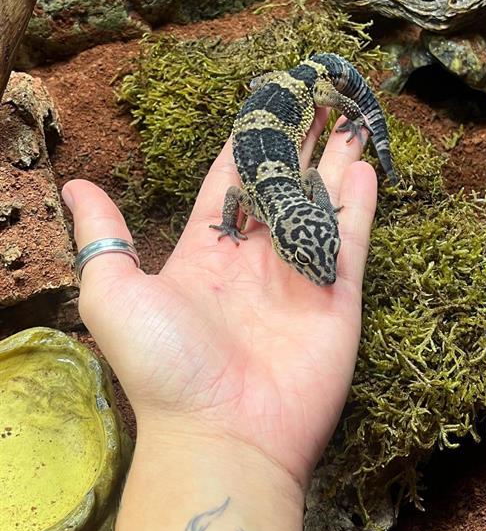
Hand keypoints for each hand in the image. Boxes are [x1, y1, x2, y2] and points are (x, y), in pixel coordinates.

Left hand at [62, 108, 376, 494]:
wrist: (222, 437)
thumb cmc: (163, 368)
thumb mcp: (114, 293)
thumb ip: (103, 236)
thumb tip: (75, 185)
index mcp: (205, 253)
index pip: (229, 182)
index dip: (245, 141)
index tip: (263, 99)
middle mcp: (254, 261)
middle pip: (280, 184)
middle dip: (297, 140)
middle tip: (317, 92)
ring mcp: (298, 278)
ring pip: (320, 203)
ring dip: (333, 161)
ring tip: (348, 115)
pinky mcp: (336, 299)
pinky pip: (350, 241)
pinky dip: (358, 204)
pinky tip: (364, 166)